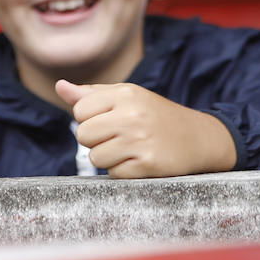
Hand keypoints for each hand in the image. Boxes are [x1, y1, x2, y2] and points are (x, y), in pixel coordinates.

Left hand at [55, 79, 236, 177]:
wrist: (200, 138)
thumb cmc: (155, 115)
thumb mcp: (127, 97)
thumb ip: (91, 94)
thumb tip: (59, 86)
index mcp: (125, 93)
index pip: (79, 110)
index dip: (89, 119)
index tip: (108, 120)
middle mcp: (132, 115)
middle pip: (83, 135)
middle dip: (96, 140)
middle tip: (119, 138)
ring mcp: (140, 140)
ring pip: (96, 157)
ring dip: (108, 158)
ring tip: (129, 150)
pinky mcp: (148, 165)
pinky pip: (114, 174)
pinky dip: (123, 172)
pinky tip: (139, 162)